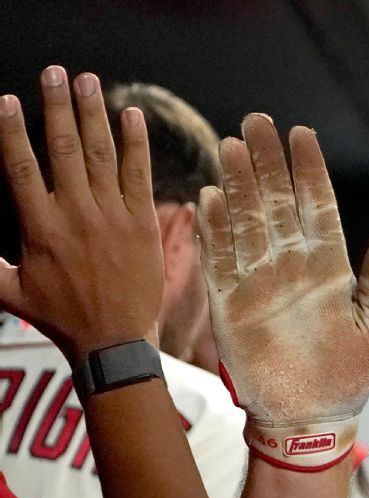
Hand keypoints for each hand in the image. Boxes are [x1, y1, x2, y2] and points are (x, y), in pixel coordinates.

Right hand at [0, 67, 160, 362]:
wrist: (114, 340)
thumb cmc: (60, 317)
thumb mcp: (10, 290)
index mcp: (40, 227)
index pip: (21, 168)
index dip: (14, 132)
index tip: (9, 101)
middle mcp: (76, 215)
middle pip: (64, 150)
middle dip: (58, 107)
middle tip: (55, 73)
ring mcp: (113, 217)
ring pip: (102, 156)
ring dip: (95, 114)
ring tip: (88, 81)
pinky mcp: (143, 224)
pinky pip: (139, 176)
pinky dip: (136, 145)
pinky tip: (132, 116)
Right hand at [197, 114, 368, 468]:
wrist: (311, 421)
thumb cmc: (351, 375)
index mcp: (330, 268)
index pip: (318, 207)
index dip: (309, 170)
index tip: (302, 134)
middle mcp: (293, 268)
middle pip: (277, 204)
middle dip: (267, 163)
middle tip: (256, 122)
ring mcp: (260, 284)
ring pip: (247, 223)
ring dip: (238, 186)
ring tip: (230, 146)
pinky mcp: (231, 306)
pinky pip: (219, 262)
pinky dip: (213, 232)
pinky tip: (209, 199)